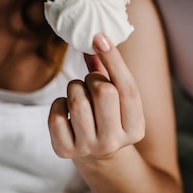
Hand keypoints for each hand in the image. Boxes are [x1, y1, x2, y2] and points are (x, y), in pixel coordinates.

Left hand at [48, 33, 145, 159]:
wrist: (96, 155)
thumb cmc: (109, 117)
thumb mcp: (118, 99)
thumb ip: (109, 72)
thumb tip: (96, 41)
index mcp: (136, 129)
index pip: (127, 89)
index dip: (113, 59)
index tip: (99, 37)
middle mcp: (115, 142)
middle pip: (103, 92)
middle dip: (93, 79)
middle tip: (90, 84)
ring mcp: (89, 148)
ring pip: (77, 100)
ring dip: (75, 89)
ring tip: (79, 95)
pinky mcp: (65, 151)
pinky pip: (56, 115)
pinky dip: (59, 104)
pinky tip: (66, 110)